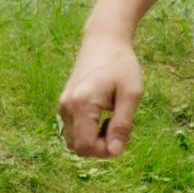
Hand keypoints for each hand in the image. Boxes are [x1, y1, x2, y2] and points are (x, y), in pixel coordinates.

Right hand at [57, 32, 143, 159]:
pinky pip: (73, 131)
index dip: (106, 150)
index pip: (87, 146)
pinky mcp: (64, 104)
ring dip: (94, 140)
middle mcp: (66, 107)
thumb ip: (122, 124)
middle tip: (118, 125)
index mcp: (81, 104)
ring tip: (110, 120)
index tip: (123, 134)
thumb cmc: (121, 64)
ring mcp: (62, 106)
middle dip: (100, 146)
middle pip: (78, 148)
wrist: (103, 41)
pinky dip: (88, 132)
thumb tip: (115, 152)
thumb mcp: (131, 94)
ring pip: (74, 142)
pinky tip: (102, 116)